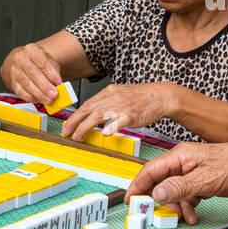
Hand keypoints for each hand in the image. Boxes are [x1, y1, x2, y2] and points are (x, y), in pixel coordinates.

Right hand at [0, 43, 61, 102]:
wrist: (24, 62)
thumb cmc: (38, 62)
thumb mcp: (49, 61)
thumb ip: (54, 72)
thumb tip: (57, 85)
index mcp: (31, 49)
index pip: (41, 62)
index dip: (50, 73)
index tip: (58, 82)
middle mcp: (20, 58)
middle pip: (33, 73)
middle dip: (44, 86)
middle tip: (54, 94)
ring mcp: (14, 70)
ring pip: (26, 84)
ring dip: (39, 94)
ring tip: (49, 99)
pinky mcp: (12, 82)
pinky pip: (21, 92)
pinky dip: (32, 97)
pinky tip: (39, 99)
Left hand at [61, 82, 177, 139]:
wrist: (161, 96)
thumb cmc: (141, 98)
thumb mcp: (119, 96)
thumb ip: (106, 104)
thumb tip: (92, 116)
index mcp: (109, 92)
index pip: (87, 104)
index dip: (75, 116)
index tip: (67, 126)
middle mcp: (113, 98)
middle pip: (89, 109)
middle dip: (75, 122)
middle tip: (66, 133)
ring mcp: (122, 106)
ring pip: (100, 115)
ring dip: (86, 126)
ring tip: (78, 136)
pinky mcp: (133, 114)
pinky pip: (121, 120)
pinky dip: (112, 126)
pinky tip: (105, 134)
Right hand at [125, 141, 227, 225]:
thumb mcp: (203, 179)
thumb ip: (178, 187)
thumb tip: (157, 194)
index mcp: (179, 156)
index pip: (150, 170)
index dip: (138, 185)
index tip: (131, 199)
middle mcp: (182, 164)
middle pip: (160, 183)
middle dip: (160, 200)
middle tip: (159, 213)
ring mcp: (191, 173)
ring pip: (173, 192)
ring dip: (176, 206)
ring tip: (184, 216)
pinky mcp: (200, 182)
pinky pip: (186, 196)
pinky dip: (187, 207)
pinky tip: (192, 215)